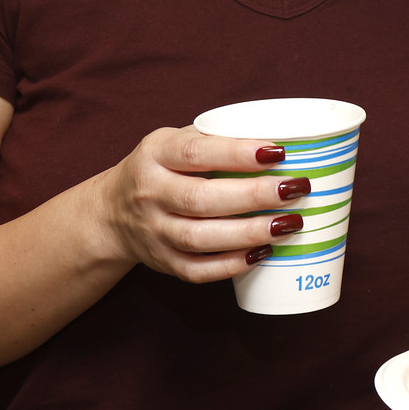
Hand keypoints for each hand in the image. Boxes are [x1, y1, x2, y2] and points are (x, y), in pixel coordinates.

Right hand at [89, 128, 307, 282]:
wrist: (113, 212)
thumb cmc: (163, 168)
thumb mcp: (176, 141)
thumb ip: (218, 139)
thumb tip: (285, 139)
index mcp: (156, 154)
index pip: (195, 152)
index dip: (237, 153)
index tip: (278, 153)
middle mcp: (149, 193)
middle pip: (201, 199)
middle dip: (253, 195)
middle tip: (295, 189)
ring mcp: (153, 231)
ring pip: (200, 238)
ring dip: (249, 233)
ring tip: (289, 224)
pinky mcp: (162, 262)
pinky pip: (198, 270)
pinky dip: (232, 265)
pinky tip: (263, 252)